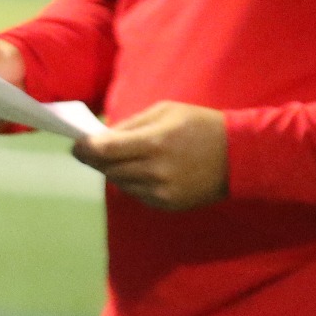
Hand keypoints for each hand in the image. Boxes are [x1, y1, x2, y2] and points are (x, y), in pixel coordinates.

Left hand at [73, 101, 227, 210]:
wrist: (240, 155)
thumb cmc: (200, 125)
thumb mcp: (166, 112)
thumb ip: (130, 125)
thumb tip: (98, 136)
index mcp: (154, 142)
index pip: (104, 151)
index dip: (84, 149)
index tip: (75, 146)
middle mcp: (154, 170)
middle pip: (107, 169)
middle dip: (96, 160)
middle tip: (89, 151)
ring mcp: (160, 191)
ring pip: (119, 183)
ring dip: (114, 171)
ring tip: (123, 157)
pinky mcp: (165, 204)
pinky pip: (135, 193)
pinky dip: (132, 182)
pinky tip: (144, 170)